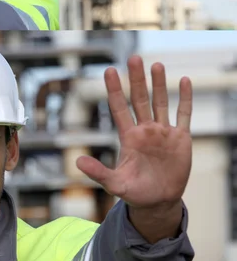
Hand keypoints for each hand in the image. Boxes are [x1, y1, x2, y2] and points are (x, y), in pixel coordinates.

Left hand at [76, 56, 192, 241]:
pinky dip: (184, 98)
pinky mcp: (180, 138)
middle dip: (137, 79)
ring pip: (160, 102)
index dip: (114, 89)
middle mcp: (145, 130)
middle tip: (133, 57)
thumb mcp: (115, 184)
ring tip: (156, 64)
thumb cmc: (135, 193)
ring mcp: (163, 132)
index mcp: (128, 137)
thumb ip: (98, 172)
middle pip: (139, 99)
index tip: (109, 70)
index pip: (119, 108)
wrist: (159, 203)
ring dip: (159, 84)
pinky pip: (183, 114)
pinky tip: (184, 81)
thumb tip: (77, 162)